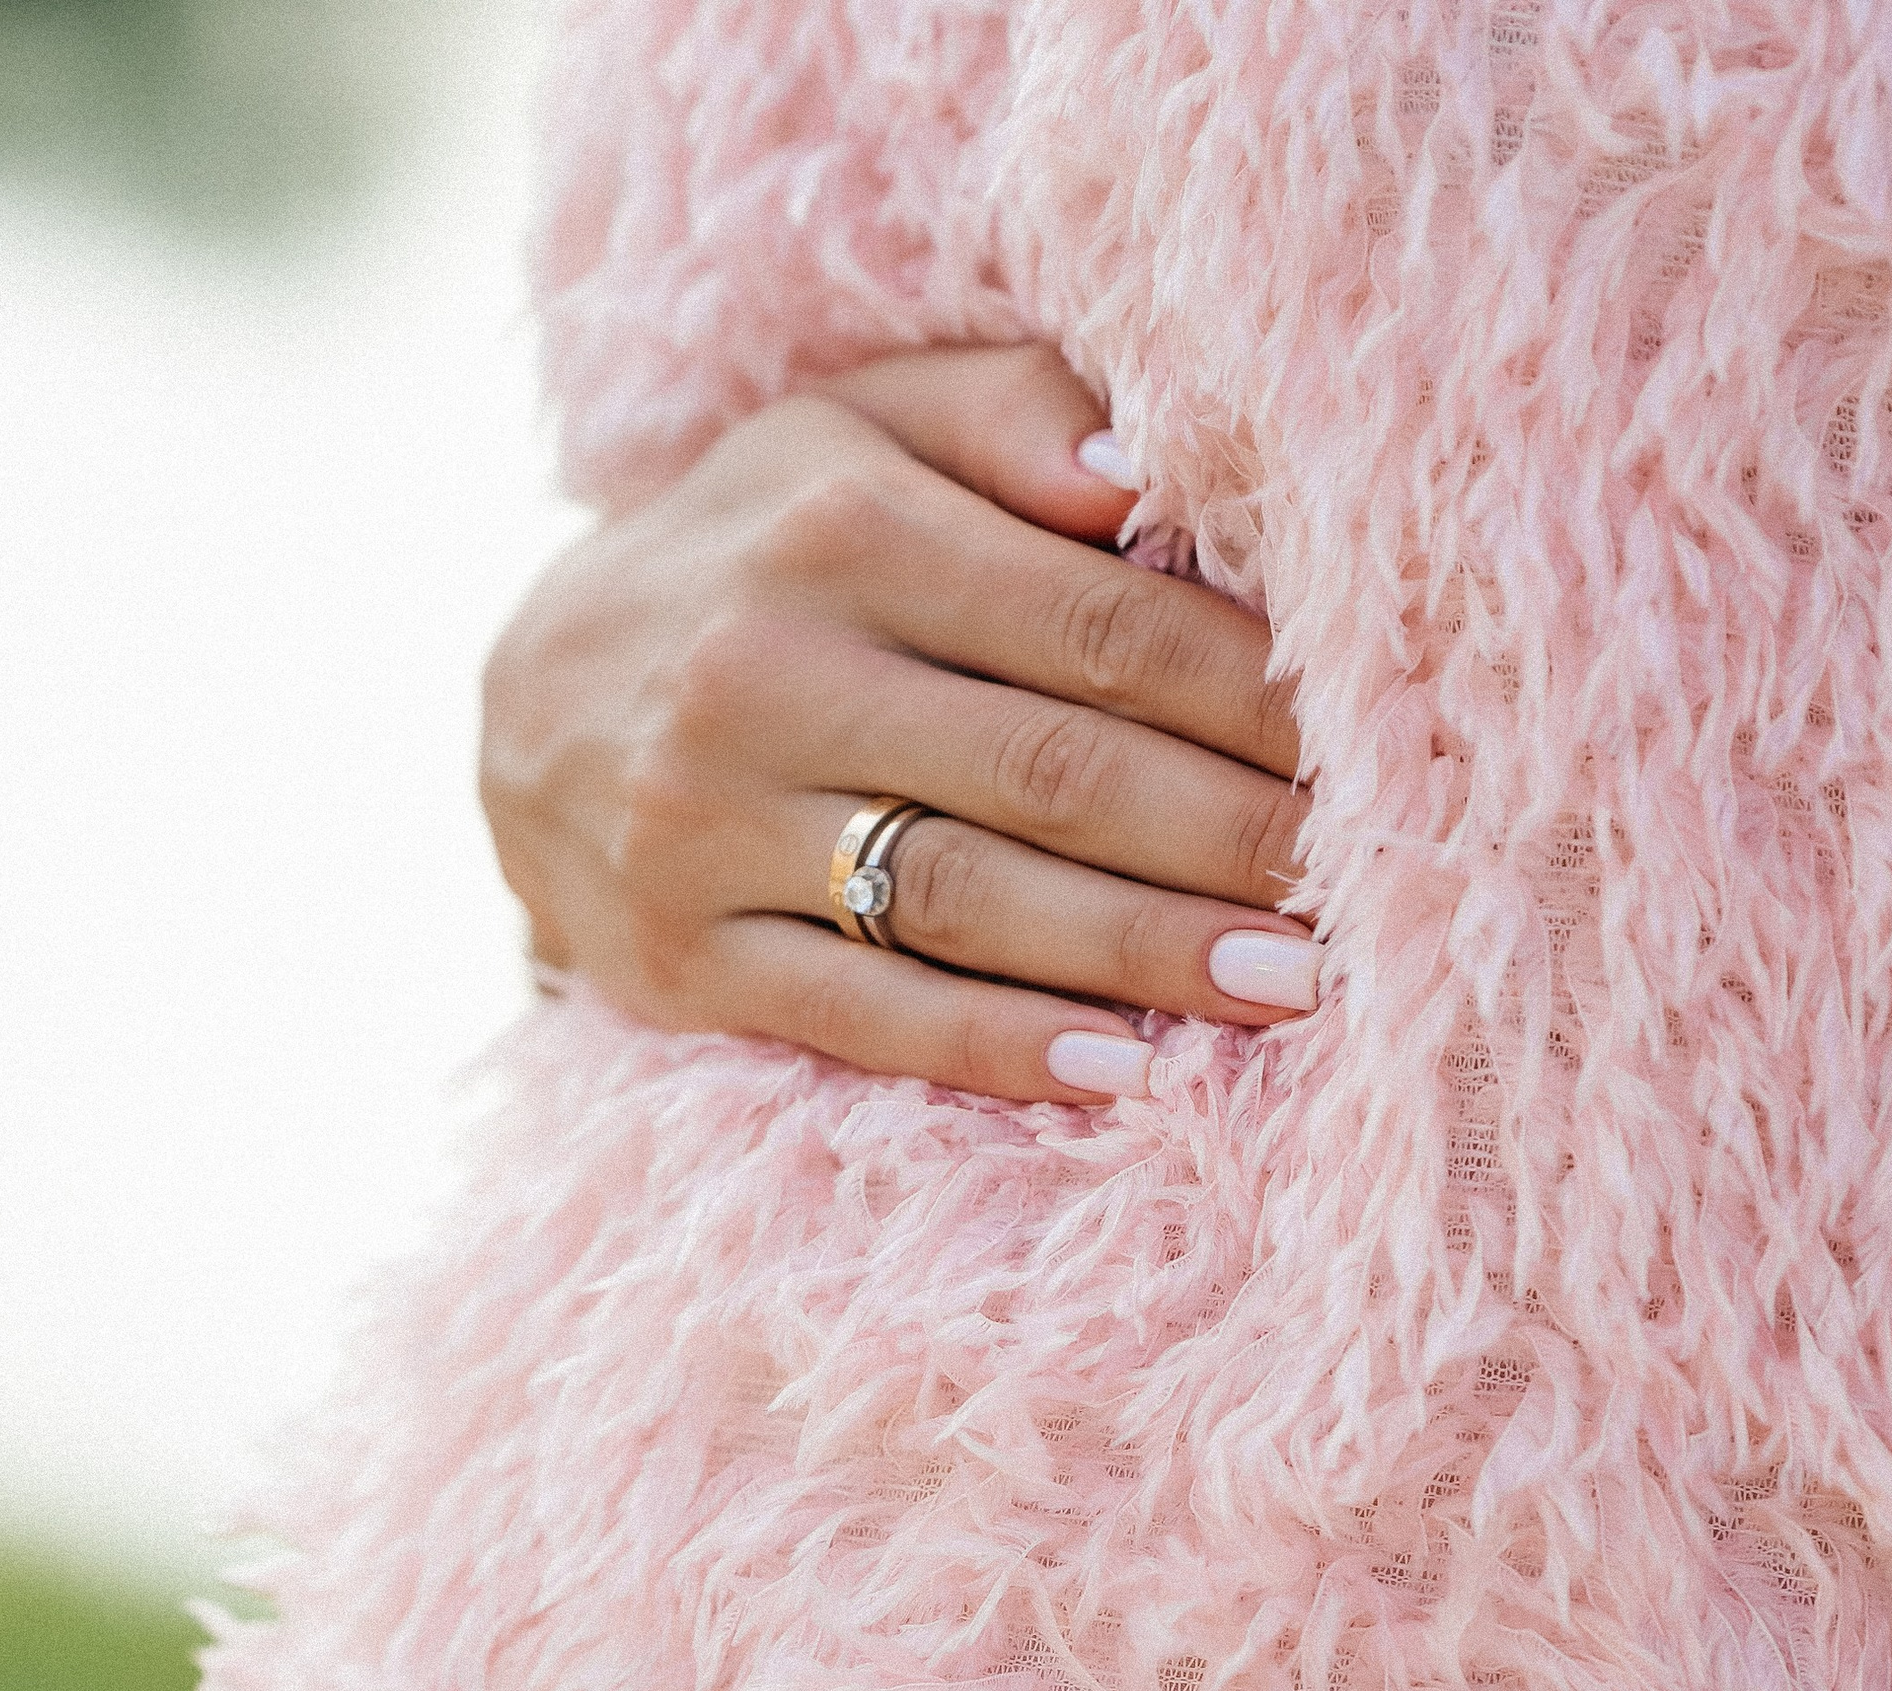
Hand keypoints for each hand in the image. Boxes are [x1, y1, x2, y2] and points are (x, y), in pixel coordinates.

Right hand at [480, 344, 1316, 1103]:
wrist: (522, 706)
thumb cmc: (755, 556)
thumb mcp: (857, 434)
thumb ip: (1012, 419)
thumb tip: (1153, 468)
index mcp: (840, 525)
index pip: (1097, 622)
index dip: (1250, 698)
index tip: (1370, 756)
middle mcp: (767, 671)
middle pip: (1054, 769)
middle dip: (1228, 839)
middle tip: (1364, 897)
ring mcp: (711, 827)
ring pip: (970, 898)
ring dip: (1144, 951)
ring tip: (1288, 989)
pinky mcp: (681, 962)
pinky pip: (864, 1014)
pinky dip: (995, 1047)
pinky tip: (1120, 1070)